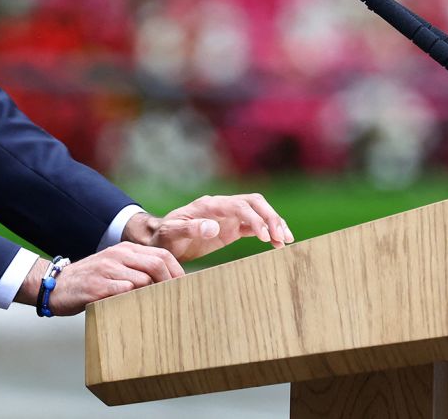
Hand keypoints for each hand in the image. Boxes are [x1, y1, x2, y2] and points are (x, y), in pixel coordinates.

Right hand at [16, 242, 183, 315]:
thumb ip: (138, 270)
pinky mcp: (97, 287)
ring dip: (154, 295)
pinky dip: (133, 301)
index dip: (177, 271)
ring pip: (142, 280)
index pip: (161, 254)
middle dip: (171, 284)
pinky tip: (137, 311)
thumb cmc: (92, 280)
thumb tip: (168, 284)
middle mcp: (118, 255)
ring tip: (161, 309)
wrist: (57, 285)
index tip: (186, 288)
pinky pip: (122, 292)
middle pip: (156, 264)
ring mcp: (107, 270)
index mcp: (126, 249)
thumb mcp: (116, 267)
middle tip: (177, 300)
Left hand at [124, 194, 293, 262]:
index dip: (254, 219)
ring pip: (258, 212)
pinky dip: (268, 232)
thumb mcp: (172, 232)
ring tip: (286, 241)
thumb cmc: (164, 236)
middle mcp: (222, 207)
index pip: (240, 206)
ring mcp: (228, 216)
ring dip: (274, 223)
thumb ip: (190, 228)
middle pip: (255, 203)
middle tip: (282, 238)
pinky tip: (277, 244)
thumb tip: (213, 227)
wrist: (160, 239)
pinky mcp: (231, 228)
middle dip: (271, 217)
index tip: (265, 237)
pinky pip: (255, 226)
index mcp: (209, 204)